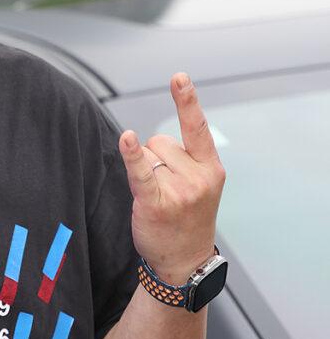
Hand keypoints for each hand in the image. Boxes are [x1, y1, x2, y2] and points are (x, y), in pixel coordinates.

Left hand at [118, 72, 225, 283]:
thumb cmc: (186, 219)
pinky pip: (140, 172)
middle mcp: (198, 177)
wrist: (184, 261)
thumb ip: (185, 159)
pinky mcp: (157, 203)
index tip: (178, 77)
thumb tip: (146, 142)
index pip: (197, 127)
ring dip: (145, 173)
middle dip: (155, 160)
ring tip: (158, 199)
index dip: (186, 100)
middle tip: (166, 191)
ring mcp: (180, 190)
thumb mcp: (200, 185)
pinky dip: (131, 155)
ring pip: (146, 157)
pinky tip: (126, 139)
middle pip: (160, 142)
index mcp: (211, 168)